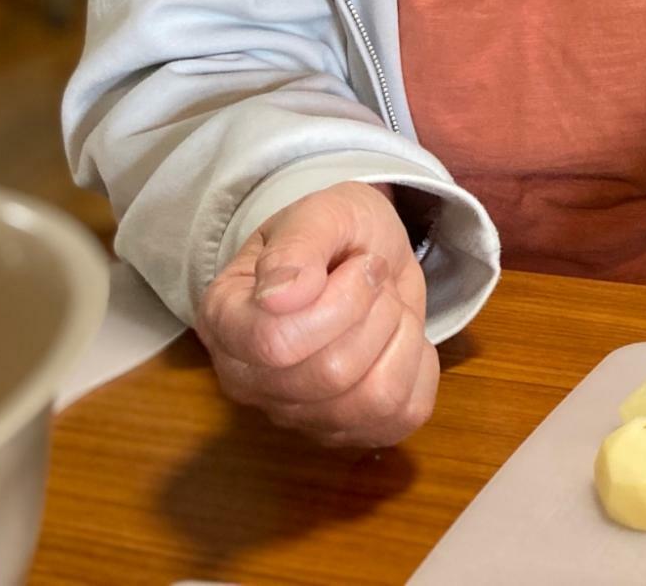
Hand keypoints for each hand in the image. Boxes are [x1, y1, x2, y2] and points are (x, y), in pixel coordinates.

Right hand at [195, 181, 436, 448]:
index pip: (276, 343)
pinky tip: (400, 340)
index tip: (359, 263)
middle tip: (375, 279)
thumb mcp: (321, 213)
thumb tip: (280, 297)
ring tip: (387, 308)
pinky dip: (419, 367)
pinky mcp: (348, 432)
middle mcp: (248, 382)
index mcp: (226, 321)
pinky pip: (403, 416)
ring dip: (400, 337)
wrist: (363, 256)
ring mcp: (296, 417)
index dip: (340, 301)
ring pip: (371, 400)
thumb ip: (297, 247)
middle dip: (376, 311)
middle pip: (331, 374)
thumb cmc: (333, 235)